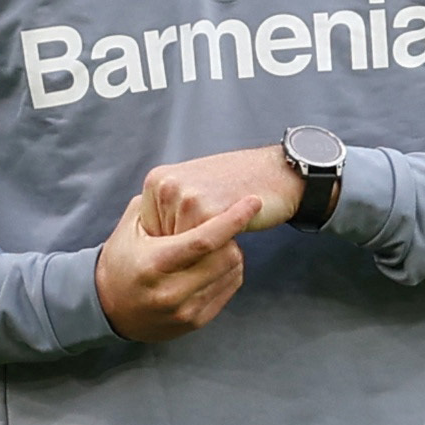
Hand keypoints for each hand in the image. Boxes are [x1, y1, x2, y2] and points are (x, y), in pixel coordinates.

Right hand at [95, 183, 255, 340]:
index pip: (204, 240)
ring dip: (231, 254)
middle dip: (231, 237)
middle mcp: (170, 291)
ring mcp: (184, 310)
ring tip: (216, 246)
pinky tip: (215, 265)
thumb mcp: (130, 228)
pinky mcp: (194, 322)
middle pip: (226, 257)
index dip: (233, 219)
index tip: (253, 202)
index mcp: (154, 263)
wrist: (109, 309)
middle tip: (222, 228)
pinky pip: (229, 290)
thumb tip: (191, 185)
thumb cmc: (121, 261)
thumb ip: (156, 204)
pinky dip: (229, 272)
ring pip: (232, 273)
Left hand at [141, 146, 300, 237]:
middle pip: (163, 244)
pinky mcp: (206, 211)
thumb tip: (151, 245)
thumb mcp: (191, 191)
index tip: (192, 235)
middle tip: (212, 233)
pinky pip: (203, 249)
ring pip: (182, 250)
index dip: (172, 245)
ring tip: (223, 230)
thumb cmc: (234, 187)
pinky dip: (217, 250)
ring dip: (202, 252)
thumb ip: (168, 212)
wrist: (275, 173)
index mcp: (156, 181)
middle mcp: (165, 186)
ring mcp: (184, 198)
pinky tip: (233, 233)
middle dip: (185, 250)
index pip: (150, 234)